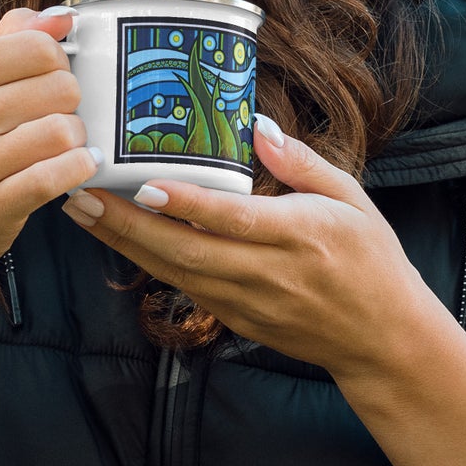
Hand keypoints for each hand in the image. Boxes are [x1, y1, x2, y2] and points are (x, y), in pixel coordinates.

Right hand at [0, 6, 99, 290]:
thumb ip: (9, 42)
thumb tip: (61, 15)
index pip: (36, 46)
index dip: (58, 63)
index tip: (49, 82)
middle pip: (59, 86)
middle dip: (71, 104)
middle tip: (55, 119)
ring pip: (63, 130)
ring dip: (76, 140)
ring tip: (64, 147)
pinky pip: (57, 176)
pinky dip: (78, 170)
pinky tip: (76, 168)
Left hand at [61, 116, 423, 377]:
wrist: (384, 340)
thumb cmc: (371, 259)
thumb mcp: (352, 198)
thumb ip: (301, 162)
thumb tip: (256, 124)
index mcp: (300, 235)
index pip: (233, 220)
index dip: (186, 204)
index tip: (143, 184)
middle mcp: (268, 273)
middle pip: (186, 251)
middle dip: (127, 225)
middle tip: (81, 194)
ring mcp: (248, 303)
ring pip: (175, 273)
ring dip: (125, 243)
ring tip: (83, 211)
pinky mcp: (237, 321)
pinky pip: (184, 288)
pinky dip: (148, 263)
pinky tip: (118, 238)